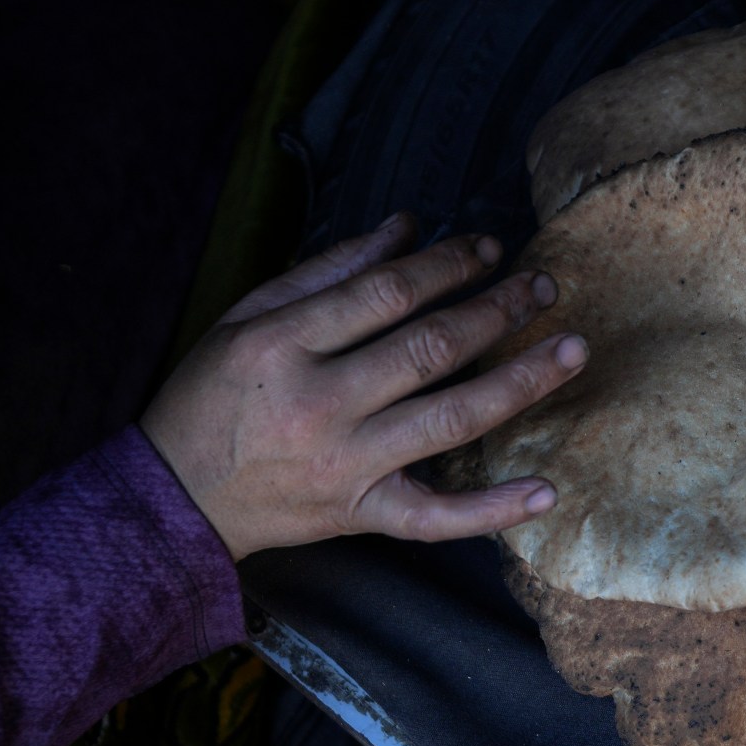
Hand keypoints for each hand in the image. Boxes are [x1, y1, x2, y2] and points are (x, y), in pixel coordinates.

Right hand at [142, 213, 586, 558]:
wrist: (172, 497)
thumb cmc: (213, 394)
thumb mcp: (250, 314)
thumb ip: (330, 268)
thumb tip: (409, 226)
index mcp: (283, 343)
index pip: (387, 293)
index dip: (449, 264)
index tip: (491, 248)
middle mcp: (318, 404)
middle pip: (429, 348)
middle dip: (497, 310)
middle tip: (544, 285)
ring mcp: (343, 465)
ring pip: (449, 420)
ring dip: (519, 383)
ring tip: (572, 348)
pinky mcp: (357, 516)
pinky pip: (435, 519)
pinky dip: (492, 510)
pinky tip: (547, 490)